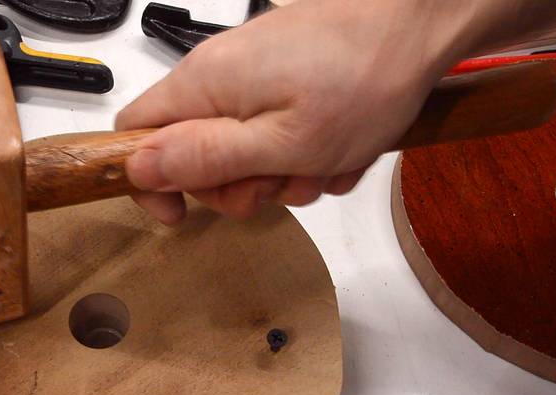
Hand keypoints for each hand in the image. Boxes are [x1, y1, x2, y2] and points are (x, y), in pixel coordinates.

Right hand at [116, 0, 473, 223]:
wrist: (421, 19)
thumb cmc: (361, 79)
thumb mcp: (281, 142)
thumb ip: (205, 158)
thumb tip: (137, 169)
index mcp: (204, 86)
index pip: (134, 133)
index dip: (149, 180)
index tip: (182, 214)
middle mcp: (220, 75)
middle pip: (194, 151)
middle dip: (236, 185)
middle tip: (280, 184)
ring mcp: (255, 74)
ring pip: (243, 148)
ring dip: (283, 172)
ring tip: (326, 163)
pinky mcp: (286, 76)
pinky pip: (278, 131)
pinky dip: (306, 150)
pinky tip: (342, 148)